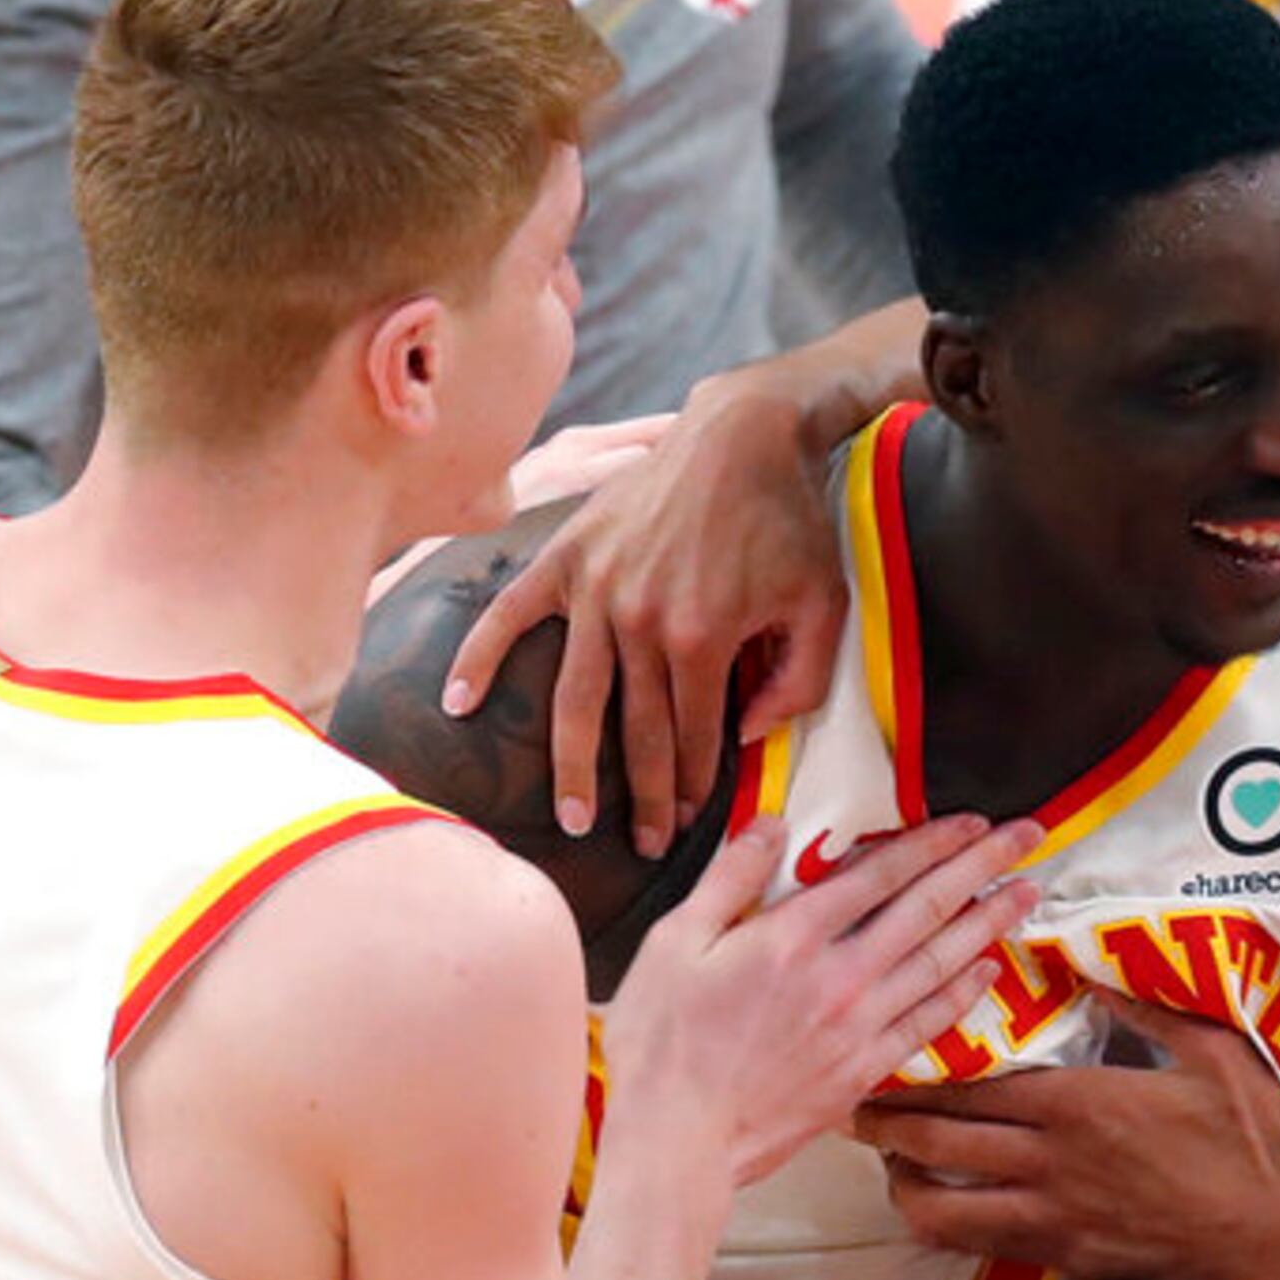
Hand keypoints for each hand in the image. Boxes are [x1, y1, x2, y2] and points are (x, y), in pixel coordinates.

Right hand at [441, 385, 849, 856]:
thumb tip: (746, 735)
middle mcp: (639, 621)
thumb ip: (798, 681)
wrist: (743, 433)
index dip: (694, 787)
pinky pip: (511, 614)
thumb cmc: (788, 521)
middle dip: (642, 797)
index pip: (694, 736)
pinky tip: (456, 703)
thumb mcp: (823, 605)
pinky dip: (480, 657)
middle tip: (642, 846)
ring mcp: (596, 588)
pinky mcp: (568, 556)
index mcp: (702, 638)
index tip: (688, 826)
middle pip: (636, 731)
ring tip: (571, 816)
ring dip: (572, 764)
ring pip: (576, 698)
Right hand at [602, 815, 1044, 1187]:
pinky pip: (928, 1022)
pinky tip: (987, 970)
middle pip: (927, 908)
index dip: (931, 841)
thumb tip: (771, 823)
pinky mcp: (864, 1071)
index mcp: (792, 936)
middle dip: (982, 867)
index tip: (970, 820)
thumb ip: (730, 878)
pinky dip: (963, 992)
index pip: (880, 873)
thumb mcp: (673, 943)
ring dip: (988, 923)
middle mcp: (840, 976)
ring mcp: (858, 1027)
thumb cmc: (661, 1043)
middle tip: (1028, 836)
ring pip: (941, 962)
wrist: (677, 1142)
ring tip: (1026, 893)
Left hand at [853, 992, 1279, 1279]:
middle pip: (938, 1149)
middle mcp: (1053, 1165)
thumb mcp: (1215, 1051)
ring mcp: (1054, 1220)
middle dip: (884, 1132)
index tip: (877, 1065)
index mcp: (1082, 1105)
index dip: (914, 1082)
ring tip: (892, 1167)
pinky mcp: (1066, 1261)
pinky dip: (950, 1228)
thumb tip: (1093, 967)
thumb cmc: (1254, 1140)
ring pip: (945, 1214)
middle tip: (852, 1114)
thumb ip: (1147, 1006)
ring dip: (905, 1189)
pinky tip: (944, 1210)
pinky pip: (984, 1247)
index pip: (972, 1091)